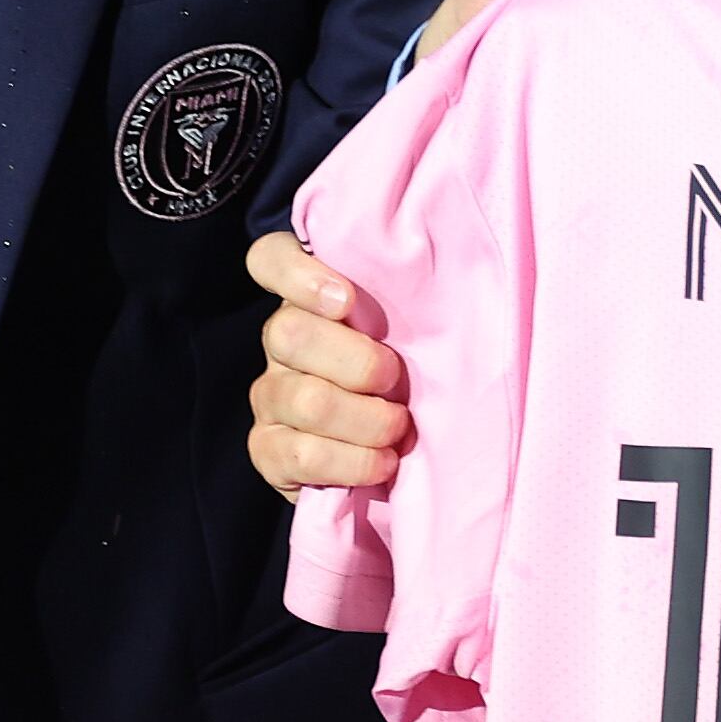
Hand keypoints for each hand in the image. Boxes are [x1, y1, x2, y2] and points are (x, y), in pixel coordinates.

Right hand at [247, 229, 413, 497]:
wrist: (393, 450)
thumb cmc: (411, 374)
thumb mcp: (414, 331)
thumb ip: (408, 300)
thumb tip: (453, 277)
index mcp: (310, 298)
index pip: (271, 259)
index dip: (298, 273)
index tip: (346, 298)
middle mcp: (280, 341)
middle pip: (289, 332)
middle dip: (359, 362)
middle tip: (396, 380)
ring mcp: (269, 396)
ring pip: (305, 399)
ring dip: (367, 420)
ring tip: (398, 429)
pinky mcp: (267, 450)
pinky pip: (300, 455)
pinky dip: (353, 462)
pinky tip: (382, 462)